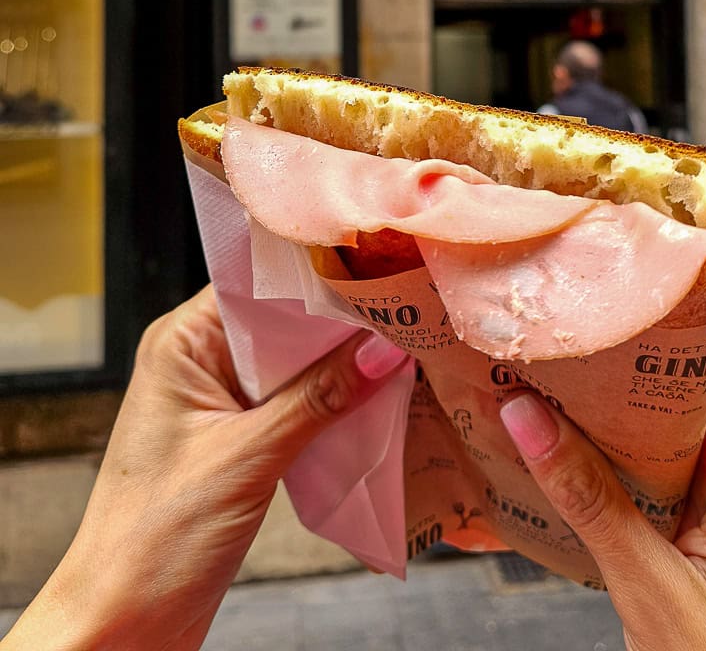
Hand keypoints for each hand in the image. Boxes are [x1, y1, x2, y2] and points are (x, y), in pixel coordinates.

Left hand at [5, 285, 407, 650]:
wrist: (121, 625)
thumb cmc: (153, 540)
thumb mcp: (247, 458)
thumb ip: (319, 398)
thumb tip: (381, 348)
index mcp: (181, 343)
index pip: (258, 283)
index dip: (317, 276)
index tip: (376, 272)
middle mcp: (197, 360)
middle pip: (282, 321)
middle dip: (339, 322)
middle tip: (404, 311)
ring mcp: (217, 401)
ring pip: (294, 363)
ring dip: (341, 365)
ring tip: (400, 352)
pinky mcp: (237, 439)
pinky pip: (295, 402)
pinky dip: (331, 403)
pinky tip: (373, 400)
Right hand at [499, 357, 705, 650]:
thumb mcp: (654, 589)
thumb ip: (591, 502)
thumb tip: (527, 419)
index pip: (699, 359)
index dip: (636, 333)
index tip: (574, 320)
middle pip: (676, 383)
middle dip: (607, 372)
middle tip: (539, 355)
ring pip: (665, 423)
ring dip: (605, 417)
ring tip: (540, 394)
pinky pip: (664, 462)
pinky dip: (617, 457)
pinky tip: (569, 455)